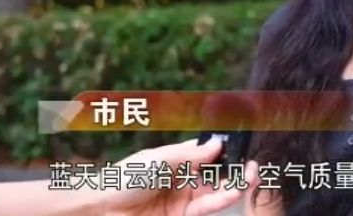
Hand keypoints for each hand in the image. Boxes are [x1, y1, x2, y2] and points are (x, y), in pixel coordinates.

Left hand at [95, 138, 259, 215]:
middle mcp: (184, 179)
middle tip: (253, 165)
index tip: (244, 144)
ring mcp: (184, 200)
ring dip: (235, 186)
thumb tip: (219, 144)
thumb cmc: (124, 178)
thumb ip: (191, 155)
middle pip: (216, 175)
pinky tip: (232, 191)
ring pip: (217, 192)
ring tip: (251, 176)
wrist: (99, 209)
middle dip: (236, 170)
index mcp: (177, 159)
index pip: (207, 153)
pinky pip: (207, 209)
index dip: (226, 150)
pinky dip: (222, 201)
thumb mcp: (159, 159)